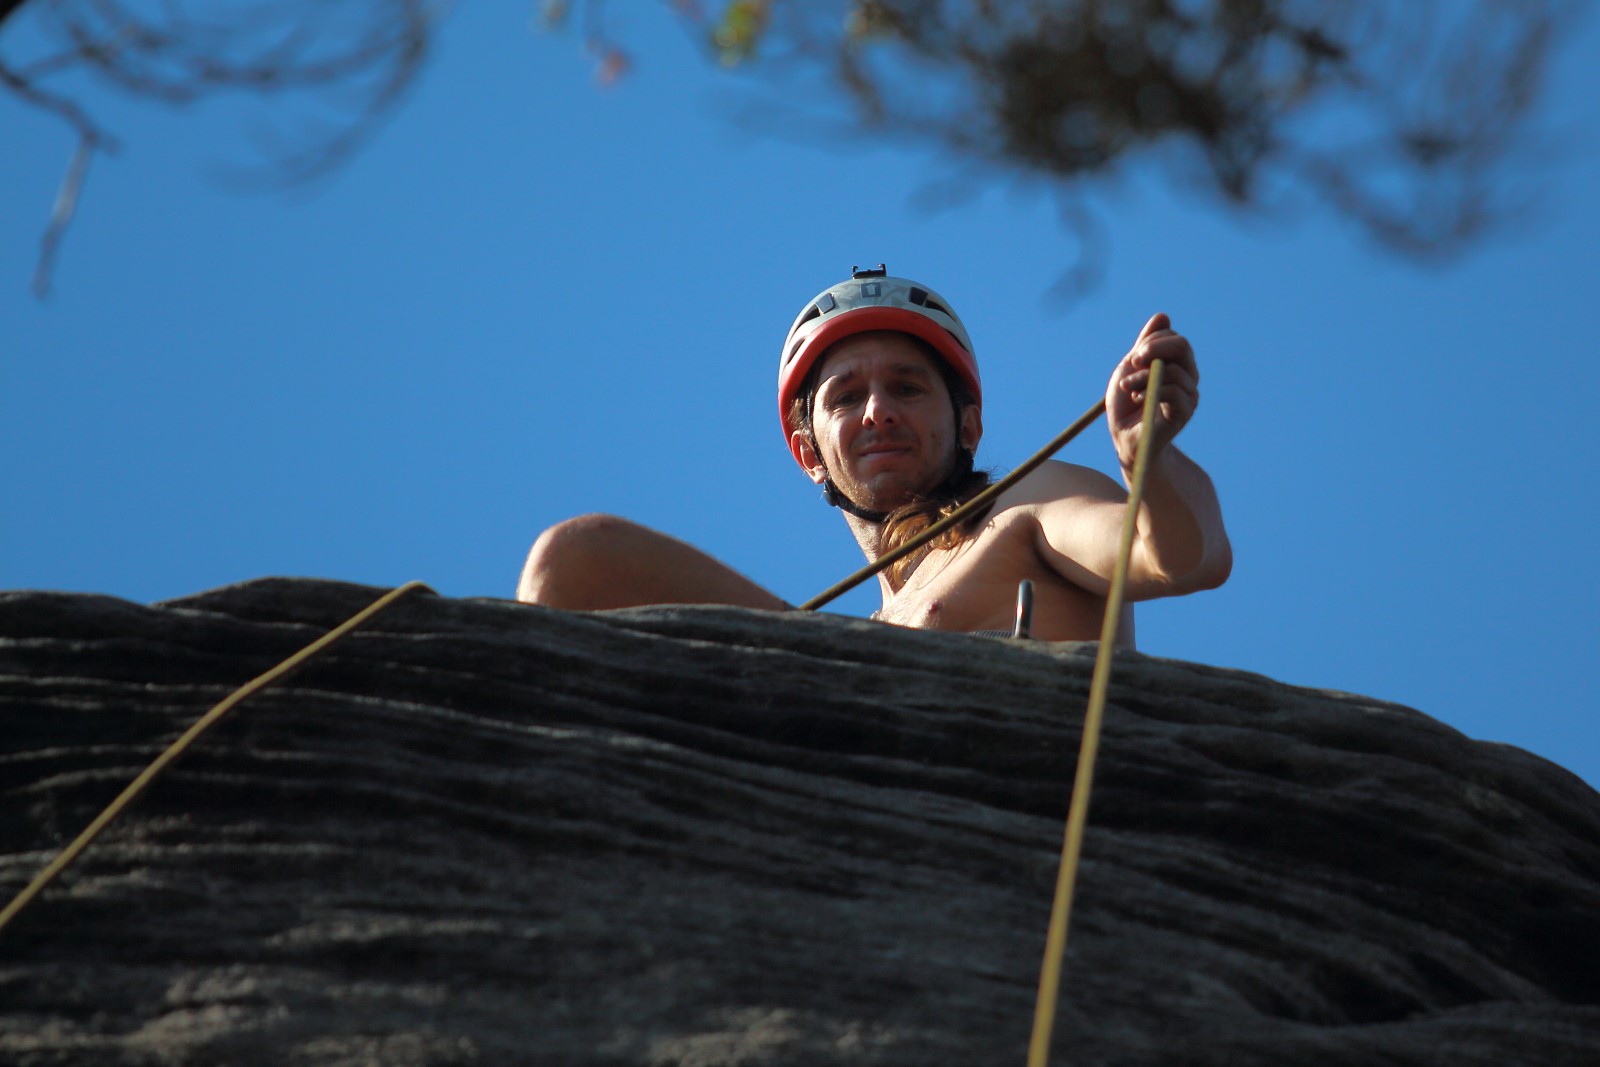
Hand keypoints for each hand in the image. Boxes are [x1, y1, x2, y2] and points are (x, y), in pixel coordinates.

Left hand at [1105, 313, 1199, 470]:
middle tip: (1133, 361)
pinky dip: (1151, 391)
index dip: (1152, 342)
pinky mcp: (1185, 412)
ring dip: (1143, 377)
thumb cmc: (1126, 405)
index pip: (1173, 338)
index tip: (1133, 358)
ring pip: (1174, 370)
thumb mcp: (1130, 368)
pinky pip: (1175, 391)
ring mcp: (1189, 394)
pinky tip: (1138, 399)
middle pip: (1182, 346)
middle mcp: (1188, 376)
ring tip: (1128, 388)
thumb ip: (1146, 344)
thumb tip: (1163, 316)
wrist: (1125, 439)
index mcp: (1176, 364)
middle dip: (1154, 349)